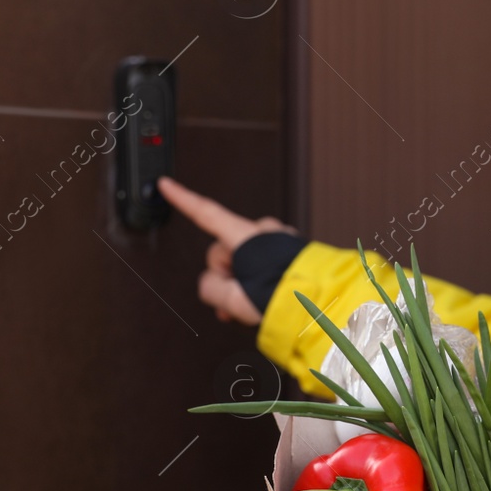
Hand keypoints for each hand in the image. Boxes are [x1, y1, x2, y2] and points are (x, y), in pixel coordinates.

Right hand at [157, 177, 292, 324]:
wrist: (324, 304)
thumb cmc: (287, 298)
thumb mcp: (234, 299)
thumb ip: (210, 287)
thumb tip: (214, 285)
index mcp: (246, 236)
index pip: (205, 213)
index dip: (182, 199)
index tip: (167, 184)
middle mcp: (264, 231)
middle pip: (225, 251)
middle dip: (226, 277)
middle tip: (237, 301)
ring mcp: (281, 238)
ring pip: (246, 260)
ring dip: (245, 283)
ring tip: (257, 306)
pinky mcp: (293, 250)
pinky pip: (266, 261)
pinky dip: (261, 280)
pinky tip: (267, 299)